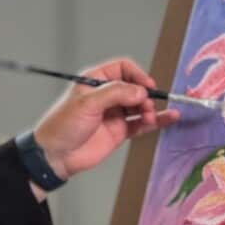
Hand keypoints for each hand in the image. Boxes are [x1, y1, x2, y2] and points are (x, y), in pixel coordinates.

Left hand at [31, 57, 179, 187]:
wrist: (56, 155)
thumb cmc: (63, 125)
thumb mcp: (87, 103)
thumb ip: (116, 93)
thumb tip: (140, 91)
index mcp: (96, 80)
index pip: (123, 68)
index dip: (137, 74)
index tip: (146, 85)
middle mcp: (107, 95)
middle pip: (135, 87)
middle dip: (145, 94)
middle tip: (146, 105)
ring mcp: (114, 113)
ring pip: (140, 105)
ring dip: (150, 108)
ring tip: (149, 116)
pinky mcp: (120, 131)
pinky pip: (142, 123)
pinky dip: (156, 121)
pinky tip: (168, 118)